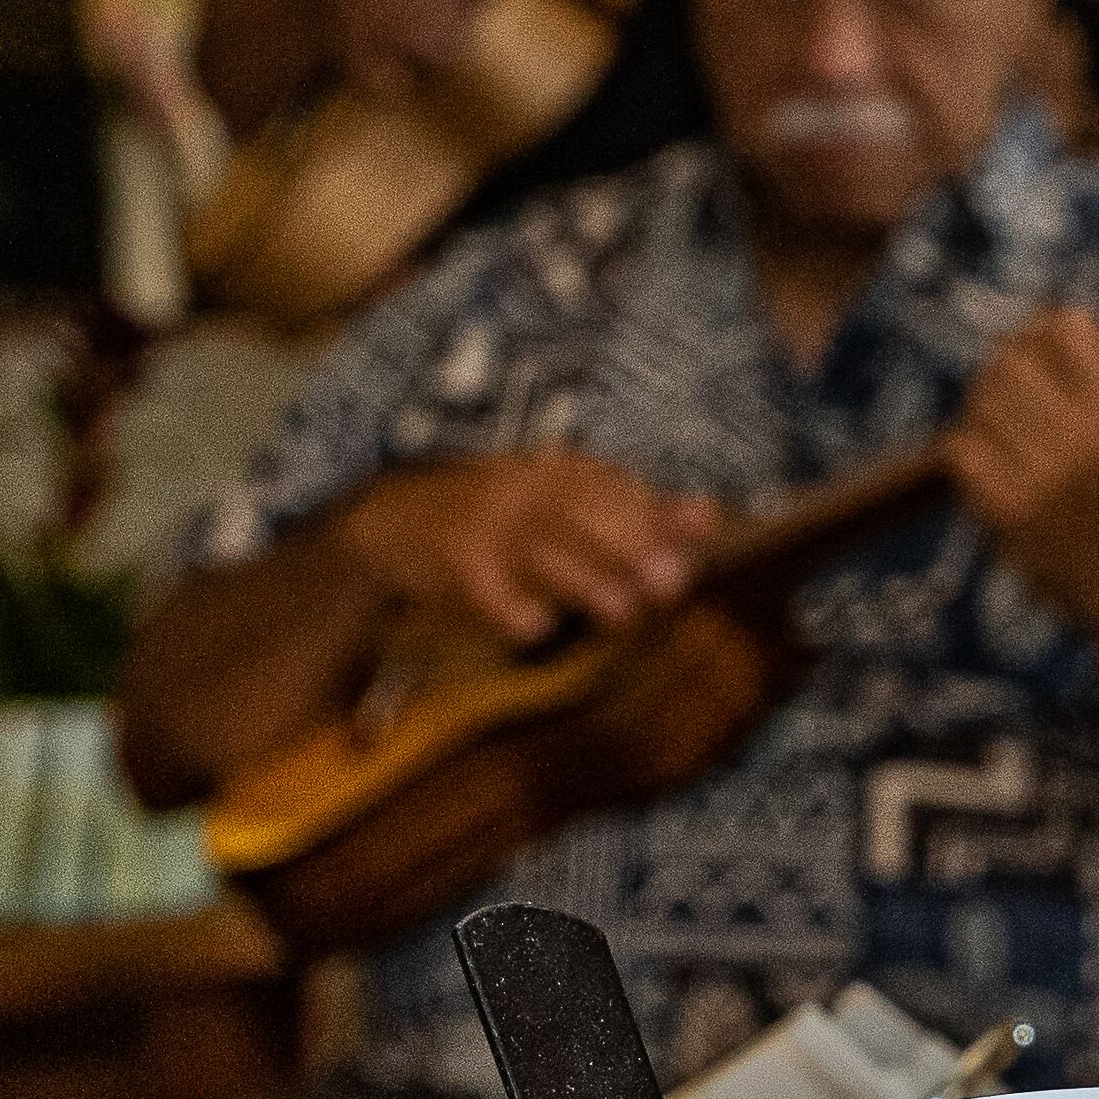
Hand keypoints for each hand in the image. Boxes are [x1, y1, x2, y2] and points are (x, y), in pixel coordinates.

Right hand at [336, 454, 717, 652]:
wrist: (390, 524)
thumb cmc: (495, 522)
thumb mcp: (558, 507)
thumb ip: (631, 515)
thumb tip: (709, 517)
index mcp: (555, 472)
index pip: (615, 487)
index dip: (659, 512)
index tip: (703, 529)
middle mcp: (523, 489)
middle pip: (582, 514)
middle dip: (630, 546)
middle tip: (670, 584)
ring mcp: (485, 525)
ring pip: (542, 552)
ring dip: (585, 582)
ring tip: (622, 614)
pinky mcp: (452, 563)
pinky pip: (487, 589)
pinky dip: (512, 609)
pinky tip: (535, 626)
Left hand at [951, 270, 1098, 664]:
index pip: (1064, 328)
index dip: (1047, 333)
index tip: (1048, 353)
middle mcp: (1086, 438)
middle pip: (1011, 360)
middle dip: (1007, 367)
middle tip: (1014, 390)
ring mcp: (1045, 477)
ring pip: (981, 401)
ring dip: (985, 407)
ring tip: (1005, 429)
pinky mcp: (1010, 512)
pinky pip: (962, 448)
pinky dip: (970, 448)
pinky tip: (993, 463)